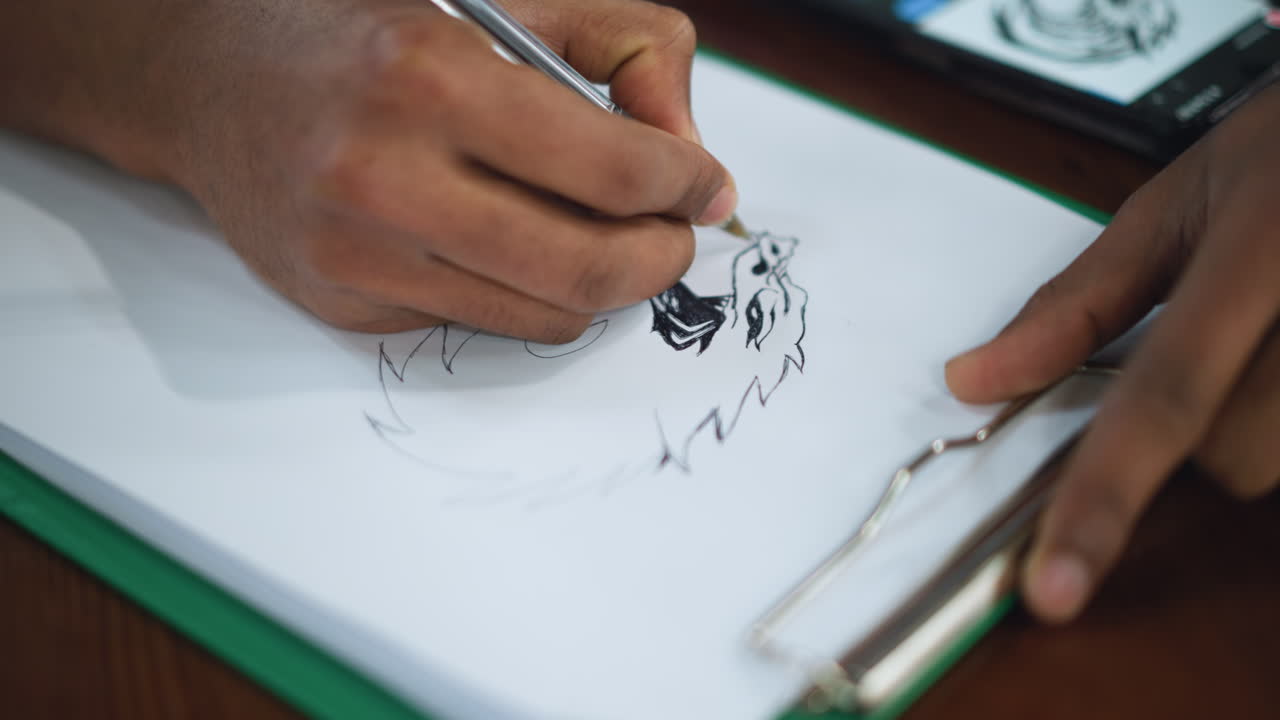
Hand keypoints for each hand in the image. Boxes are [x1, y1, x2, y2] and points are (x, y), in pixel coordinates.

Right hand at [0, 0, 734, 339]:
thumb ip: (620, 48)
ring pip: (542, 315)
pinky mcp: (343, 305)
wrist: (213, 78)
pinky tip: (505, 242)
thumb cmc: (367, 29)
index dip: (685, 185)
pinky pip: (478, 322)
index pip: (612, 171)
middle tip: (675, 235)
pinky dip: (519, 291)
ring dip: (601, 285)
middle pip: (586, 269)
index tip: (704, 186)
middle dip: (660, 259)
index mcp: (431, 78)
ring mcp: (356, 255)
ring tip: (606, 239)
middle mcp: (384, 177)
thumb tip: (687, 152)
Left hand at [945, 84, 1279, 621]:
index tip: (1055, 588)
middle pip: (1236, 454)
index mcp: (1255, 250)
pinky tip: (1276, 360)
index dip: (1104, 499)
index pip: (1165, 397)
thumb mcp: (1173, 205)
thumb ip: (1077, 302)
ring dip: (1254, 423)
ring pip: (1276, 459)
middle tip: (1223, 344)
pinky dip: (1279, 414)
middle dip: (1204, 426)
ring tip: (1266, 338)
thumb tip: (974, 380)